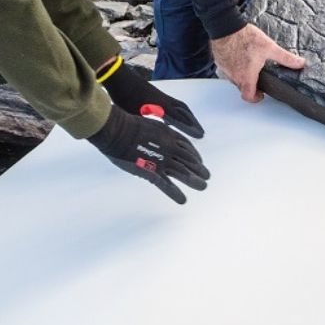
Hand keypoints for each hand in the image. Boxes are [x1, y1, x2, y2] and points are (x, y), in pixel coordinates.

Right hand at [86, 106, 210, 203]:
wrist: (116, 130)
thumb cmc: (126, 125)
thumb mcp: (147, 124)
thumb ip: (154, 131)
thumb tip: (155, 131)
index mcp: (168, 135)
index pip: (186, 146)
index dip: (194, 155)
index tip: (199, 161)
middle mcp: (169, 148)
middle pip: (188, 160)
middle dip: (198, 168)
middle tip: (207, 175)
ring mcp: (161, 160)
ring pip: (183, 173)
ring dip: (194, 181)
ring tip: (203, 186)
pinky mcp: (151, 172)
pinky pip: (166, 185)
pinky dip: (175, 193)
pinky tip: (182, 200)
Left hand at [98, 58, 202, 137]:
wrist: (120, 78)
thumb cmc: (124, 97)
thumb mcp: (133, 115)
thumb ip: (144, 126)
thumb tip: (152, 138)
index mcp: (159, 106)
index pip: (180, 118)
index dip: (190, 128)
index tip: (200, 135)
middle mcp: (164, 100)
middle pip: (184, 111)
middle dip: (193, 123)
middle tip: (201, 132)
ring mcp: (161, 96)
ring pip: (180, 106)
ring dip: (189, 116)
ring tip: (194, 125)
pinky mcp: (157, 94)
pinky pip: (174, 103)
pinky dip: (180, 111)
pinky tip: (176, 118)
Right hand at [212, 24, 302, 102]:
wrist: (226, 26)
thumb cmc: (245, 37)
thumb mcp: (270, 47)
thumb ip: (285, 58)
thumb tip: (300, 63)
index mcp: (246, 76)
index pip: (248, 96)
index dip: (255, 98)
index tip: (261, 94)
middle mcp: (234, 75)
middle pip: (242, 87)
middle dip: (251, 85)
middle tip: (258, 77)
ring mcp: (225, 68)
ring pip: (234, 78)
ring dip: (241, 75)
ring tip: (250, 64)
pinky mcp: (220, 60)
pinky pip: (227, 68)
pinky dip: (233, 66)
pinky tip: (239, 56)